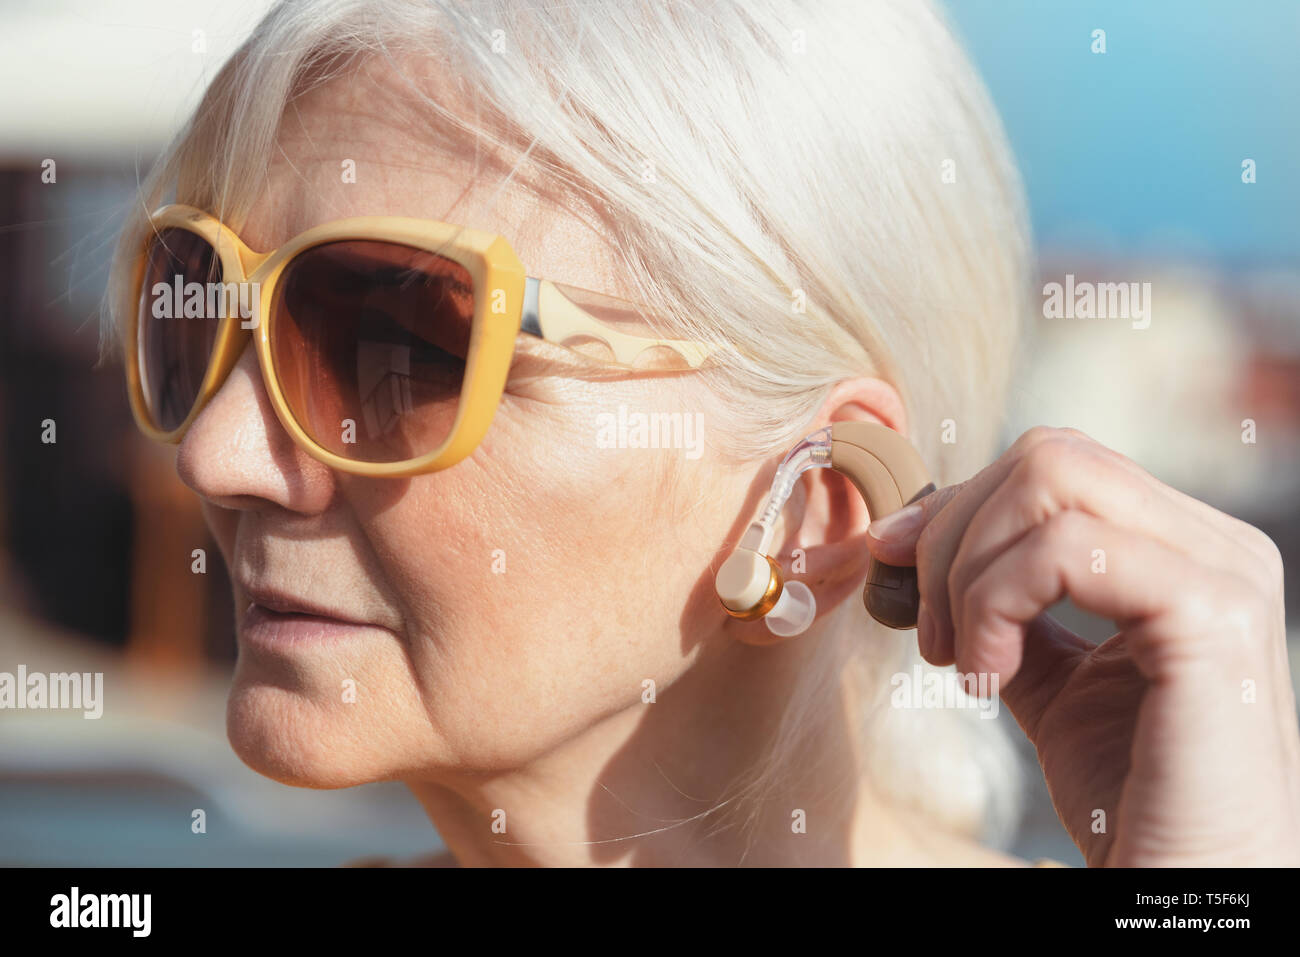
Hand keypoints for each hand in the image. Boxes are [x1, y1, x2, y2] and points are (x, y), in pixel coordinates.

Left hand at [864, 426, 1299, 865]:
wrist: (1182, 885)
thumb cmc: (1123, 792)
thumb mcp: (1047, 675)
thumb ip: (1003, 603)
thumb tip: (912, 540)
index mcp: (1183, 547)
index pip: (1052, 464)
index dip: (958, 506)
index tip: (895, 566)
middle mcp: (1215, 543)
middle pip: (1046, 456)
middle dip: (954, 535)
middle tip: (932, 636)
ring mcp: (1222, 570)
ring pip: (1049, 479)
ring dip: (969, 572)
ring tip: (964, 663)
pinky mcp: (1210, 612)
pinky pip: (1064, 549)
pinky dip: (995, 604)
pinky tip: (988, 678)